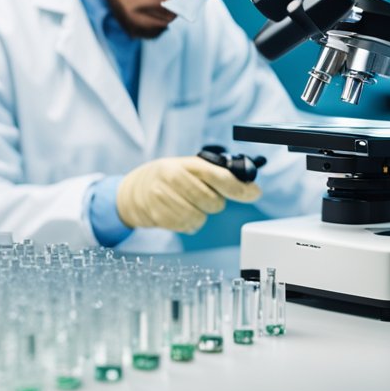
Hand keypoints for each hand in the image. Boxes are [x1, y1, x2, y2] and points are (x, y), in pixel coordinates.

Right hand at [117, 156, 260, 233]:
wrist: (134, 191)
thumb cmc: (167, 177)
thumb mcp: (189, 167)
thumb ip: (216, 173)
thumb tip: (249, 186)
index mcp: (183, 163)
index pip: (217, 176)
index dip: (239, 187)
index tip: (255, 193)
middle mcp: (172, 177)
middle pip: (212, 201)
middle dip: (214, 203)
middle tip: (203, 197)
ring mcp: (163, 197)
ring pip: (201, 217)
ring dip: (200, 215)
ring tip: (187, 204)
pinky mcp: (158, 216)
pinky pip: (188, 227)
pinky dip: (189, 223)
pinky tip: (178, 212)